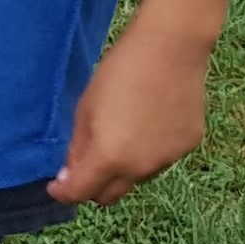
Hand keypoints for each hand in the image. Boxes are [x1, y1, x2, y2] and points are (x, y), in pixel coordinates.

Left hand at [46, 23, 211, 206]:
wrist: (170, 47)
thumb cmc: (119, 71)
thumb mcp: (86, 107)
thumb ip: (77, 146)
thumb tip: (69, 174)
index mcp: (110, 157)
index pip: (81, 193)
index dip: (64, 192)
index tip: (56, 185)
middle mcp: (140, 168)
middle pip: (110, 195)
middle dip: (93, 186)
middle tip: (85, 164)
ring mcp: (168, 159)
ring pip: (137, 176)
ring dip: (123, 166)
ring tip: (123, 129)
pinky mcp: (188, 146)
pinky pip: (161, 158)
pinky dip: (150, 150)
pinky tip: (150, 118)